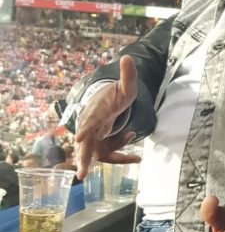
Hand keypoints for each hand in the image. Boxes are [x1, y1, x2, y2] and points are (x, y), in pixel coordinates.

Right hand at [75, 55, 139, 178]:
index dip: (84, 128)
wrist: (108, 102)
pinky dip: (122, 154)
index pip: (88, 120)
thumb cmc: (115, 95)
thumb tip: (127, 57)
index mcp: (96, 111)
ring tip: (135, 159)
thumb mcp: (126, 86)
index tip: (79, 137)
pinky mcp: (99, 144)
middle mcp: (91, 126)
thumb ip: (127, 74)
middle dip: (83, 159)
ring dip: (112, 159)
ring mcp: (94, 137)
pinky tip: (137, 155)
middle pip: (84, 144)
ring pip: (96, 153)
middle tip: (81, 174)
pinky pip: (109, 154)